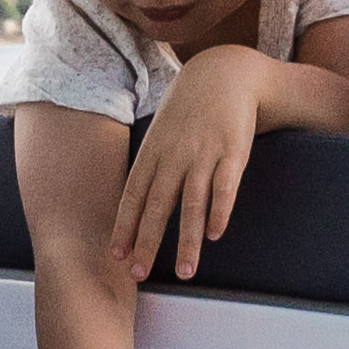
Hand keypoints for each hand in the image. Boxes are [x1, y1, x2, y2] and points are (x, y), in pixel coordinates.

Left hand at [114, 51, 268, 282]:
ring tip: (184, 271)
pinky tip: (214, 235)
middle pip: (157, 205)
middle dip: (146, 243)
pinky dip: (219, 211)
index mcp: (153, 151)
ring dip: (186, 240)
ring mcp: (204, 153)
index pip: (133, 195)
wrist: (224, 73)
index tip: (116, 256)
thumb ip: (150, 166)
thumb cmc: (188, 108)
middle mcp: (175, 155)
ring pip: (192, 203)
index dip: (123, 226)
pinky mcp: (233, 151)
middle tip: (138, 275)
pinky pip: (225, 187)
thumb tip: (136, 204)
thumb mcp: (161, 132)